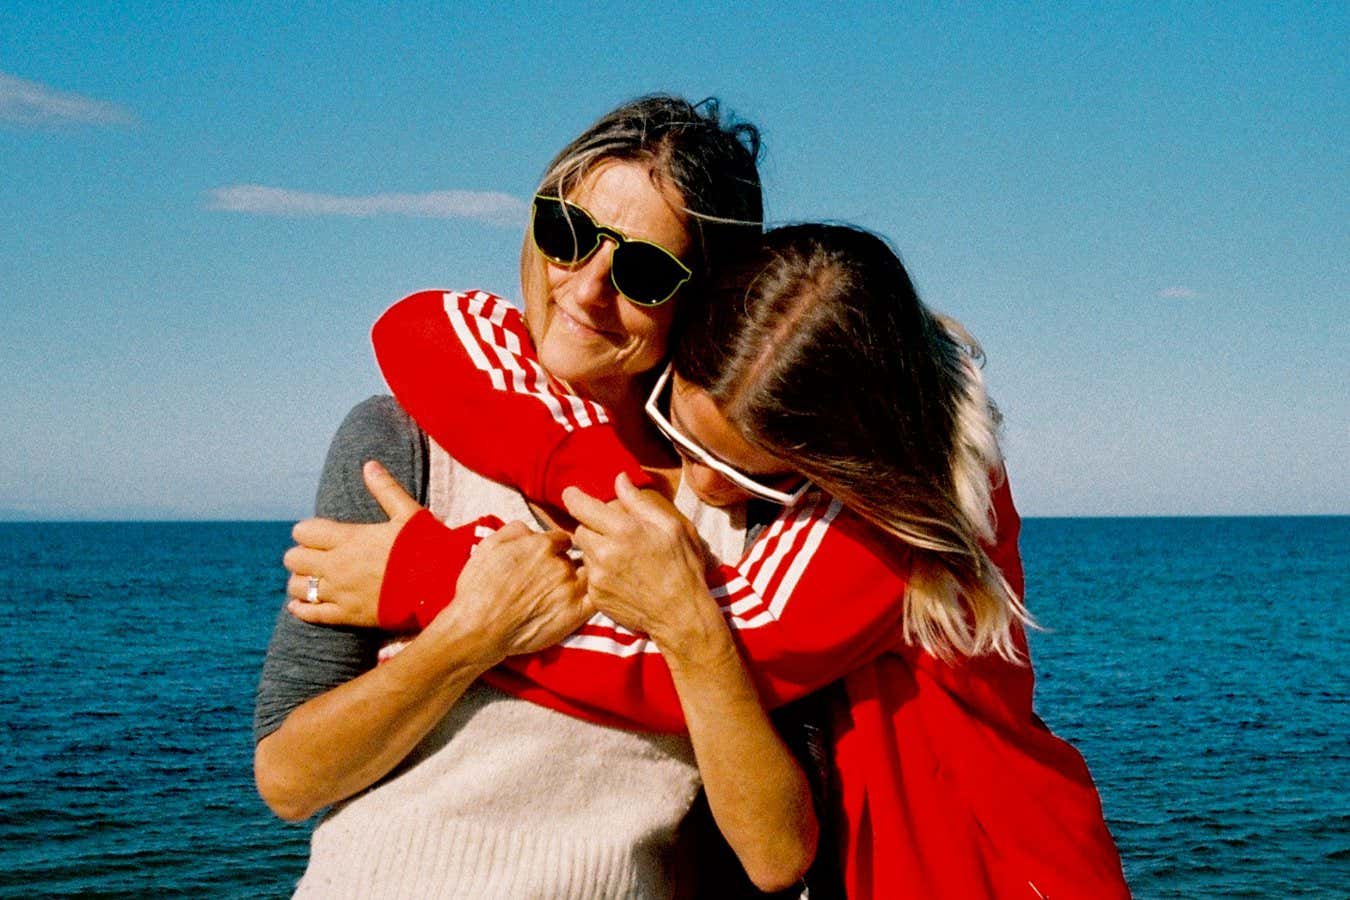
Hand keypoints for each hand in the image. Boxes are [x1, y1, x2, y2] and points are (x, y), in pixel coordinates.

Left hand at [284, 460, 419, 625]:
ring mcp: (341, 592)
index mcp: (350, 538)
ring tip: (314, 579)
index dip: (307, 531)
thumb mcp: (409, 514)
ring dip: (301, 581)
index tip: (319, 534)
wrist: (441, 587)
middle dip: (301, 555)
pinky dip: (302, 609)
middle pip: (294, 559)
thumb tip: (369, 465)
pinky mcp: (348, 615)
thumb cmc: (428, 548)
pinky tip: (301, 604)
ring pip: (298, 587)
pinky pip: (311, 614)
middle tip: (317, 556)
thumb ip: (386, 489)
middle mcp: (338, 565)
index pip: (303, 532)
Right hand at [434, 521, 592, 662]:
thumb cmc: (479, 588)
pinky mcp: (576, 613)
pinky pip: (596, 599)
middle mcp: (560, 564)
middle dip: (567, 564)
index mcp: (542, 545)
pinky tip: (582, 601)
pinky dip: (594, 597)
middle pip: (575, 557)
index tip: (552, 556)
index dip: (557, 547)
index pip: (563, 539)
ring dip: (580, 580)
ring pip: (587, 576)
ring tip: (566, 591)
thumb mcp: (489, 546)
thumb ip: (514, 530)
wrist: (479, 627)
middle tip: (554, 577)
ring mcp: (570, 589)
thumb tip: (531, 529)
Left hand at [562, 472, 714, 647]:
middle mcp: (604, 553)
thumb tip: (619, 479)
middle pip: (580, 530)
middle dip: (592, 527)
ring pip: (584, 553)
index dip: (574, 497)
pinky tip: (621, 577)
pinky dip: (599, 572)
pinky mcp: (596, 596)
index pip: (581, 506)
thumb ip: (639, 502)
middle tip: (613, 533)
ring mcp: (597, 577)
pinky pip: (589, 575)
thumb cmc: (682, 567)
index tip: (571, 494)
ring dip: (596, 550)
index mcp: (623, 530)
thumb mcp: (671, 527)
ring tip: (622, 557)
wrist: (680, 614)